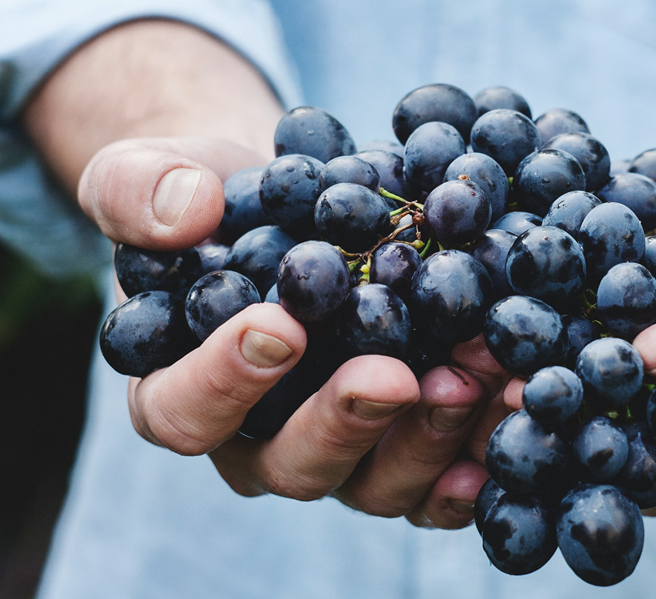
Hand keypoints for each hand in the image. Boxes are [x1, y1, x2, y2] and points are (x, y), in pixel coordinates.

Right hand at [83, 136, 492, 528]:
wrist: (292, 206)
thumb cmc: (211, 200)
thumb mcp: (151, 175)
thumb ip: (139, 189)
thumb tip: (185, 210)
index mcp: (181, 391)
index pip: (184, 411)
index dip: (225, 381)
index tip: (280, 325)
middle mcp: (260, 440)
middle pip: (293, 464)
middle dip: (347, 422)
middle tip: (395, 375)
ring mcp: (340, 450)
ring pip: (376, 482)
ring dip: (430, 437)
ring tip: (478, 377)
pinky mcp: (403, 443)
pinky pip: (439, 478)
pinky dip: (478, 454)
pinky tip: (515, 414)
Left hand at [453, 167, 655, 515]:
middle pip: (636, 455)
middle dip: (586, 419)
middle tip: (535, 388)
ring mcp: (604, 435)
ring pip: (564, 452)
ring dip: (514, 421)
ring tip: (467, 380)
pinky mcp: (549, 415)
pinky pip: (516, 422)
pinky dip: (475, 402)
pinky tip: (436, 374)